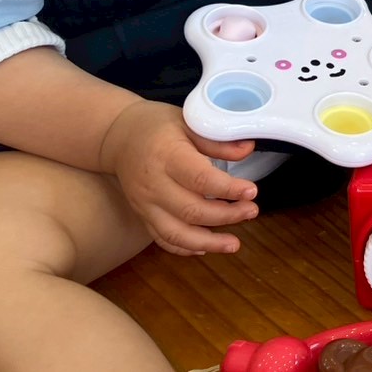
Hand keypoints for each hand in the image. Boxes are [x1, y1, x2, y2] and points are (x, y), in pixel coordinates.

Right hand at [98, 100, 259, 255]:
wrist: (119, 137)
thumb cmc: (158, 126)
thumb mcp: (189, 123)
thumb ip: (217, 141)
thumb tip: (248, 149)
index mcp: (166, 157)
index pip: (199, 179)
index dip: (228, 189)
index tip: (252, 192)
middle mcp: (153, 185)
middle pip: (191, 210)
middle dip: (226, 216)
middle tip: (252, 211)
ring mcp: (145, 205)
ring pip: (176, 234)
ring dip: (208, 242)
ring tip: (234, 244)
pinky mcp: (142, 216)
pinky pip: (162, 239)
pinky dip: (184, 248)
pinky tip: (206, 248)